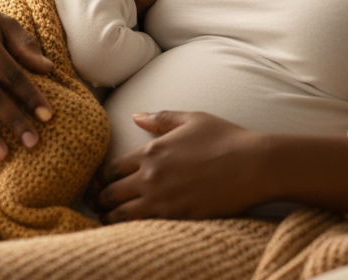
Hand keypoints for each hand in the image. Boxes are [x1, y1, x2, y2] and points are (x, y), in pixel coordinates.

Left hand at [95, 111, 265, 221]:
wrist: (253, 165)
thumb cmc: (225, 138)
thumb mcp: (192, 119)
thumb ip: (160, 118)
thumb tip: (135, 116)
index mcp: (151, 151)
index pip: (112, 168)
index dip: (101, 178)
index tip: (97, 183)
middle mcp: (151, 176)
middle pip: (111, 192)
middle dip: (99, 199)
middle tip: (94, 203)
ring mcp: (163, 200)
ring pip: (121, 214)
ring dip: (109, 217)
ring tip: (105, 219)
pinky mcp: (177, 218)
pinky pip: (143, 227)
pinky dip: (129, 229)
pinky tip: (127, 230)